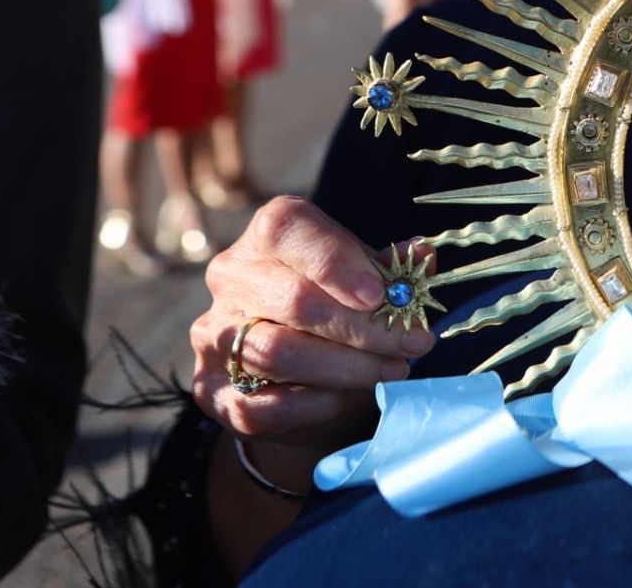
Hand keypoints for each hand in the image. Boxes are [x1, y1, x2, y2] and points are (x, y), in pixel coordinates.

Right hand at [192, 197, 433, 482]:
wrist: (297, 376)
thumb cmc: (340, 309)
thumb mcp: (368, 279)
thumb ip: (393, 268)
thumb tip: (421, 255)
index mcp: (269, 235)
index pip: (287, 229)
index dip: (335, 262)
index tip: (379, 296)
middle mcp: (231, 276)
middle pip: (293, 299)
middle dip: (363, 328)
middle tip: (412, 344)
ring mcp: (213, 333)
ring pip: (277, 352)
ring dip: (346, 368)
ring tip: (392, 371)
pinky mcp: (210, 387)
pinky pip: (259, 403)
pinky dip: (311, 403)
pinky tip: (343, 397)